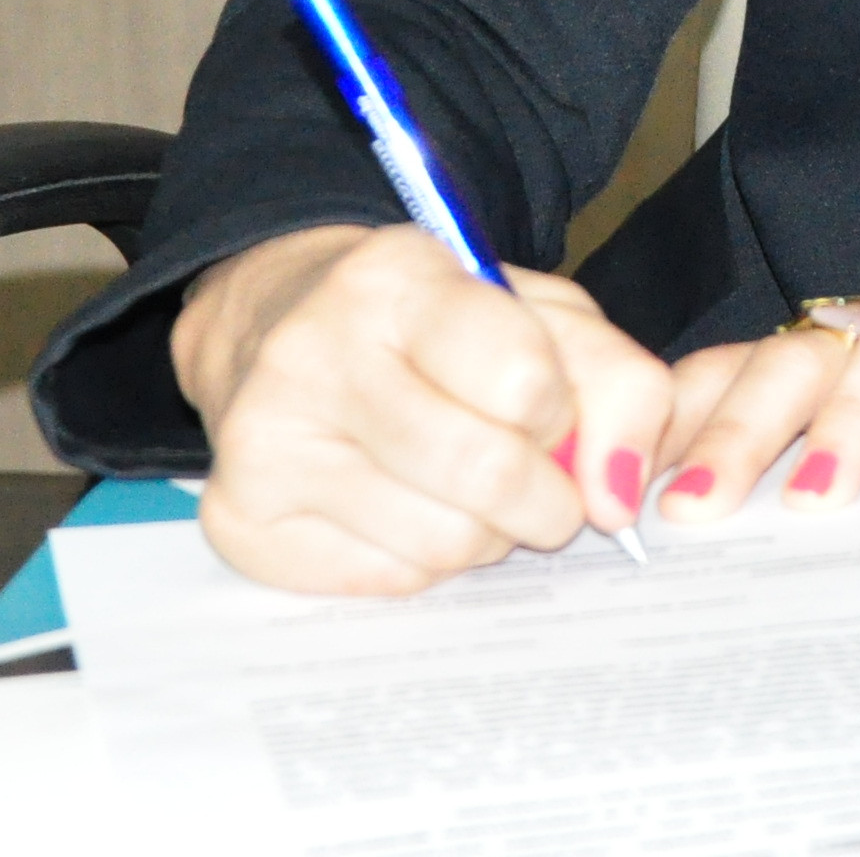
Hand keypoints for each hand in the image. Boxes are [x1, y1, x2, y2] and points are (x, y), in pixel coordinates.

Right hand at [173, 223, 674, 593]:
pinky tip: (403, 508)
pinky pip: (387, 583)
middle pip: (487, 476)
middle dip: (544, 499)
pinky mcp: (239, 521)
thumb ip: (619, 386)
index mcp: (396, 276)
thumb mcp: (541, 316)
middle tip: (541, 487)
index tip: (550, 410)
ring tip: (464, 489)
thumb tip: (620, 497)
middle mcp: (311, 352)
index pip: (525, 380)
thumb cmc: (437, 328)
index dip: (562, 414)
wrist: (280, 328)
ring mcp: (262, 441)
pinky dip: (421, 561)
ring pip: (442, 545)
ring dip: (485, 535)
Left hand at [653, 245, 859, 522]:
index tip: (618, 492)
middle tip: (695, 509)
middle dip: (741, 427)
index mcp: (837, 356)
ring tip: (818, 500)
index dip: (676, 425)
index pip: (738, 371)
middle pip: (803, 354)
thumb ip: (793, 460)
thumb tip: (674, 532)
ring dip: (855, 413)